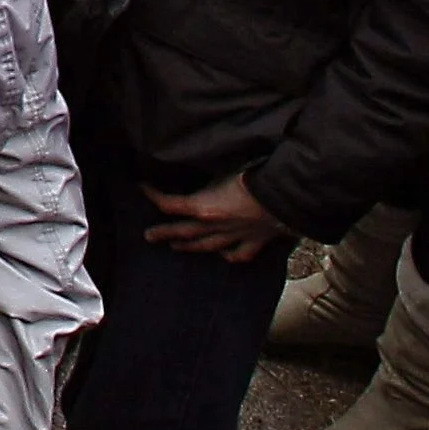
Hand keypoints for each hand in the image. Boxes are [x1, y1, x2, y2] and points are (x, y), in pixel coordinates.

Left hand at [142, 173, 291, 261]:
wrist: (286, 196)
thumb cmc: (254, 178)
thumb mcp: (221, 174)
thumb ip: (206, 183)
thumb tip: (198, 183)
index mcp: (203, 208)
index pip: (170, 204)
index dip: (153, 195)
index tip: (142, 187)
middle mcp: (215, 226)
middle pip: (184, 231)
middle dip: (164, 233)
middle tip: (149, 236)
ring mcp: (235, 236)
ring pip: (208, 246)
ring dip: (190, 246)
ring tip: (176, 247)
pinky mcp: (255, 241)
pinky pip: (238, 254)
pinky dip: (229, 255)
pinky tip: (223, 256)